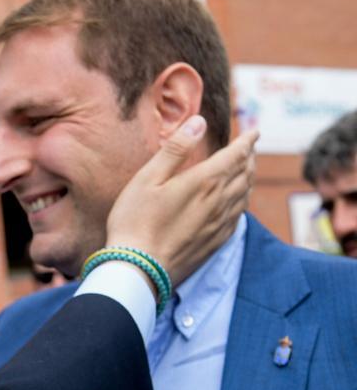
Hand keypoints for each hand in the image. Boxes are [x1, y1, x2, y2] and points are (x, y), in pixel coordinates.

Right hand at [106, 115, 257, 286]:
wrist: (138, 268)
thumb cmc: (134, 220)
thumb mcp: (147, 178)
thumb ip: (175, 149)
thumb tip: (198, 122)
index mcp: (203, 181)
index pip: (236, 155)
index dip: (247, 141)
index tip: (254, 131)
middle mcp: (218, 201)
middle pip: (245, 174)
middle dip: (250, 157)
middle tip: (251, 147)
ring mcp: (219, 224)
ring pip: (244, 195)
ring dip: (249, 178)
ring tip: (248, 170)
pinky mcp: (215, 242)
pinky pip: (239, 216)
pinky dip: (243, 202)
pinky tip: (238, 202)